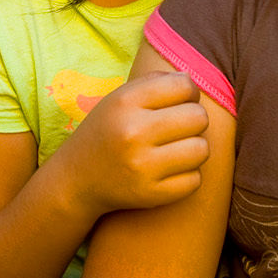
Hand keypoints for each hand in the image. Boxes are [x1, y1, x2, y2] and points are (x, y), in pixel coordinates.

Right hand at [60, 71, 208, 215]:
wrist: (76, 178)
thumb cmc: (107, 131)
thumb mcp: (119, 98)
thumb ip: (155, 82)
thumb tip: (192, 82)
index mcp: (125, 102)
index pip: (183, 86)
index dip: (189, 92)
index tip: (180, 102)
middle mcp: (132, 132)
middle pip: (198, 117)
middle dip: (194, 120)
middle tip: (179, 127)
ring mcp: (142, 166)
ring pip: (201, 149)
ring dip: (194, 148)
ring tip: (177, 149)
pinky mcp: (151, 195)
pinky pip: (195, 180)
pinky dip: (188, 175)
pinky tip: (170, 170)